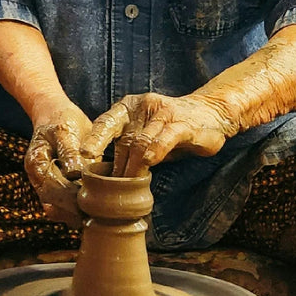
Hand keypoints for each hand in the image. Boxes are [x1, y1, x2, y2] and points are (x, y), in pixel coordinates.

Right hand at [25, 99, 93, 223]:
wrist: (53, 115)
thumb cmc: (62, 121)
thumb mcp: (66, 130)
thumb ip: (70, 152)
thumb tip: (76, 173)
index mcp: (36, 162)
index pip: (53, 188)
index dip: (73, 198)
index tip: (93, 202)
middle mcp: (36, 179)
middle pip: (53, 205)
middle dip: (76, 211)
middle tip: (99, 214)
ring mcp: (43, 186)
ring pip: (56, 211)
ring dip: (75, 215)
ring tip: (97, 215)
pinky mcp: (53, 190)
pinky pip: (60, 209)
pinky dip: (75, 212)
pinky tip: (92, 210)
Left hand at [82, 91, 233, 176]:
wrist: (211, 112)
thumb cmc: (171, 129)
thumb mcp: (144, 135)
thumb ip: (126, 149)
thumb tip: (104, 178)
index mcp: (127, 108)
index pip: (104, 123)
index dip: (93, 140)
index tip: (83, 157)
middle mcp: (142, 107)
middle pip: (123, 139)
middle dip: (115, 166)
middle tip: (107, 188)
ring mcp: (163, 113)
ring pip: (141, 141)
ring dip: (133, 166)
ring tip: (126, 186)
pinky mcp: (183, 123)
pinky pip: (166, 137)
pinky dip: (155, 150)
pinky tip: (149, 162)